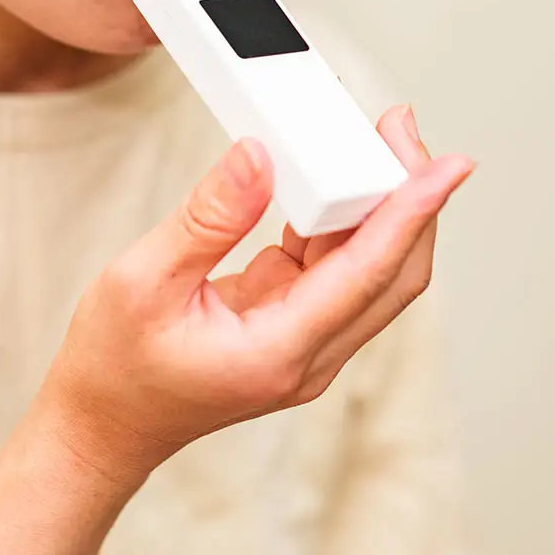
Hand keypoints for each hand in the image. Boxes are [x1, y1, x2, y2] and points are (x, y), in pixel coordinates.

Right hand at [42, 105, 472, 486]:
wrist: (103, 427)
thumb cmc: (114, 368)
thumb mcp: (141, 282)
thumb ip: (207, 219)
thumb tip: (259, 157)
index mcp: (280, 351)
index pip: (370, 272)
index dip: (415, 211)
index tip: (452, 164)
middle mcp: (310, 354)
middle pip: (395, 272)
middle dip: (412, 197)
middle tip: (400, 127)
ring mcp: (307, 344)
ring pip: (373, 269)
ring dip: (380, 206)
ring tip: (372, 140)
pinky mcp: (294, 328)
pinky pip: (338, 269)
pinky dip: (342, 221)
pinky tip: (328, 180)